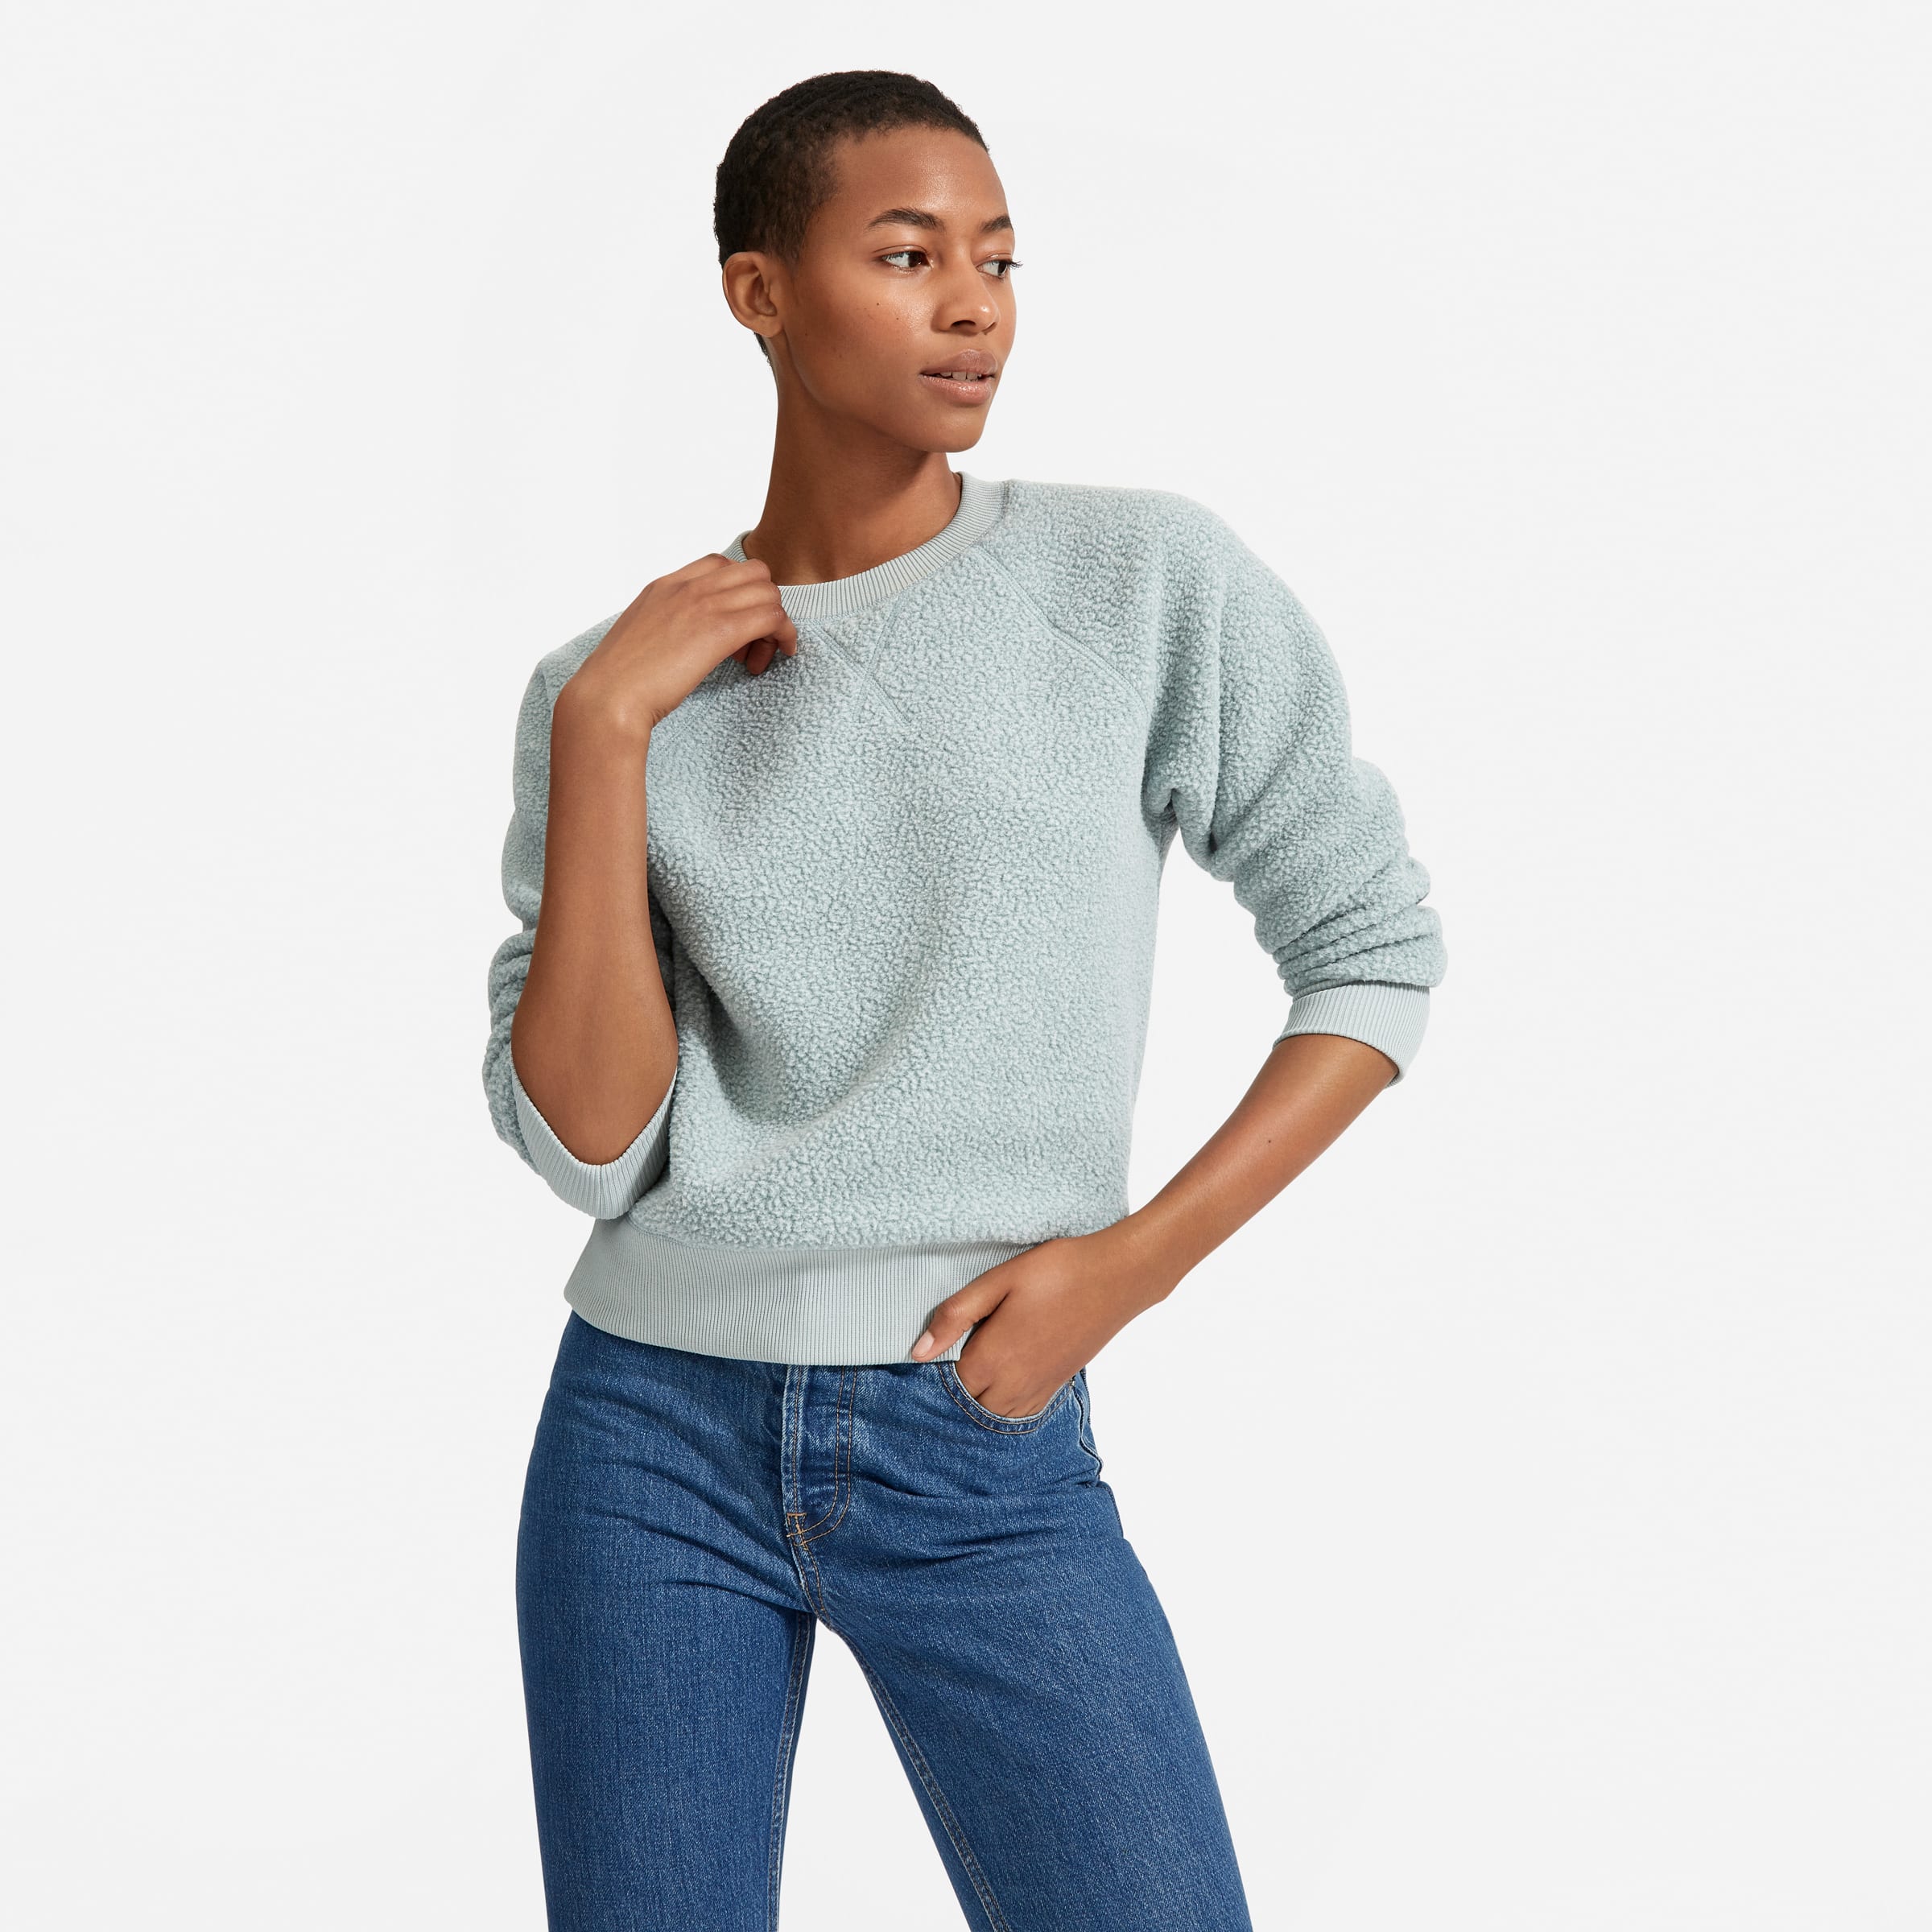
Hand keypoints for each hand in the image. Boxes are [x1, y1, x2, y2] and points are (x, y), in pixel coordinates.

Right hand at [557, 554, 798, 742]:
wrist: (607, 697)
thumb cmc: (619, 682)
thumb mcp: (641, 638)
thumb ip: (665, 626)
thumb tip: (683, 641)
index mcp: (664, 586)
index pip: (718, 564)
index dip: (736, 591)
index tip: (732, 624)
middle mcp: (686, 587)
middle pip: (752, 572)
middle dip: (761, 602)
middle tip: (753, 642)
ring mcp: (702, 604)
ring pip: (768, 592)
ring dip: (774, 622)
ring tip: (760, 656)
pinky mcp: (719, 630)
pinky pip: (772, 616)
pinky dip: (785, 633)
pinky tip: (781, 654)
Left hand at [908, 1222, 1174, 1417]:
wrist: (1117, 1277)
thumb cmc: (1058, 1270)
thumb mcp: (999, 1281)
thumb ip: (955, 1316)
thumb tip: (918, 1352)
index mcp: (993, 1358)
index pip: (946, 1385)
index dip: (933, 1369)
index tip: (928, 1351)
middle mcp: (1014, 1384)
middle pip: (968, 1405)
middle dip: (954, 1388)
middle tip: (951, 1353)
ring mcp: (1038, 1388)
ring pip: (994, 1415)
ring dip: (979, 1397)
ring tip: (974, 1364)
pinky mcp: (1056, 1385)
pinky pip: (1020, 1412)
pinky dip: (1004, 1403)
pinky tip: (1002, 1376)